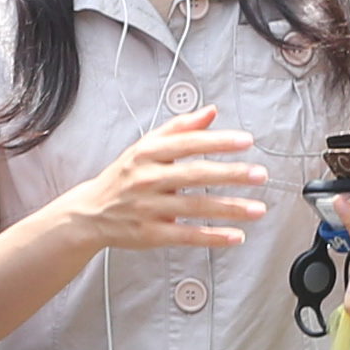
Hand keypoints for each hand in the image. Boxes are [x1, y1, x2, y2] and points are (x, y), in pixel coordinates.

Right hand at [54, 106, 271, 257]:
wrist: (90, 212)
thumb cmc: (124, 177)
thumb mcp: (146, 146)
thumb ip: (180, 128)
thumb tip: (211, 112)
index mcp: (148, 153)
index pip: (188, 143)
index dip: (218, 141)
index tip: (245, 141)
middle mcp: (148, 179)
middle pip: (195, 174)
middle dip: (231, 174)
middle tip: (259, 174)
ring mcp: (149, 208)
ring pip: (196, 207)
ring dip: (230, 208)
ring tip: (258, 208)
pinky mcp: (152, 233)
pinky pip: (187, 235)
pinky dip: (213, 237)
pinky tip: (235, 235)